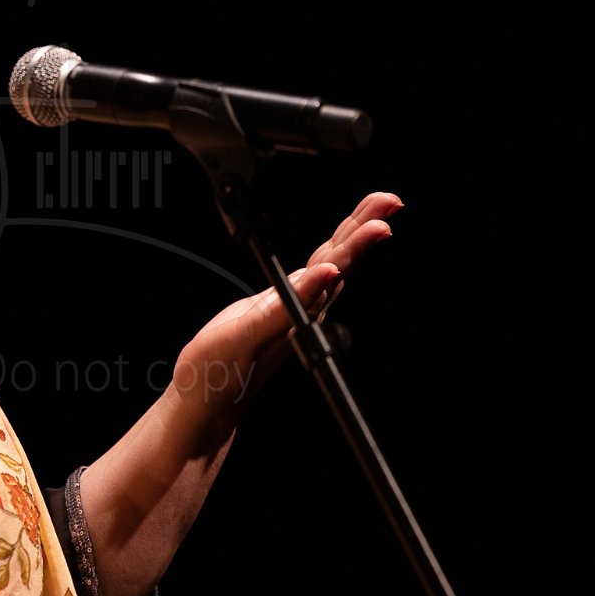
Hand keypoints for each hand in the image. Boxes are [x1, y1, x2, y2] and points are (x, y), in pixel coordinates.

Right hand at [173, 191, 402, 405]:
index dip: (360, 241)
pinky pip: (309, 273)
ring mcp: (293, 307)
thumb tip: (328, 274)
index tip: (383, 220)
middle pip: (341, 258)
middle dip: (365, 226)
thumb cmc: (221, 370)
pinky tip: (335, 251)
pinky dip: (327, 253)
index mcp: (301, 309)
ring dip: (352, 235)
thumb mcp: (252, 332)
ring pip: (331, 262)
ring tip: (375, 211)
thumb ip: (289, 303)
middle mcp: (304, 307)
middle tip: (390, 200)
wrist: (204, 395)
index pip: (338, 266)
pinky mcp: (277, 307)